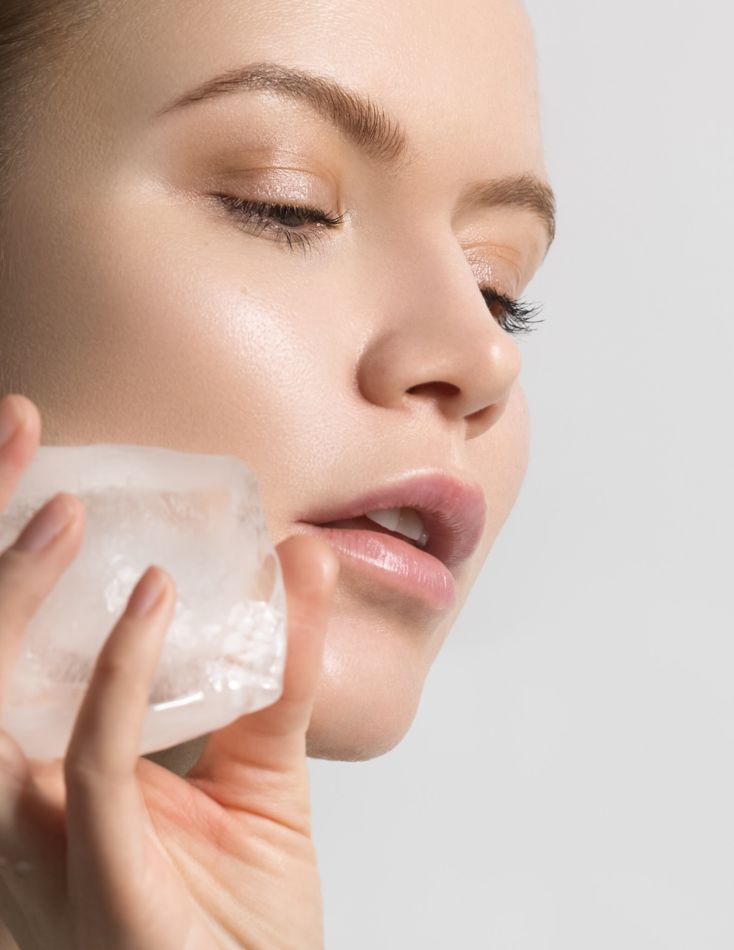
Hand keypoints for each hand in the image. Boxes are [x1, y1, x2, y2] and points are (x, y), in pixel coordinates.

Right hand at [0, 393, 338, 949]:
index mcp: (50, 770)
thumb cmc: (244, 915)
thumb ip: (277, 669)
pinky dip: (117, 672)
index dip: (8, 551)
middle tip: (17, 429)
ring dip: (14, 589)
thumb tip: (300, 557)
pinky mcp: (96, 875)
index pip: (7, 640)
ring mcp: (46, 842)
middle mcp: (25, 801)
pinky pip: (91, 755)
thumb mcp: (261, 769)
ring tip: (59, 507)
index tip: (37, 454)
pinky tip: (154, 602)